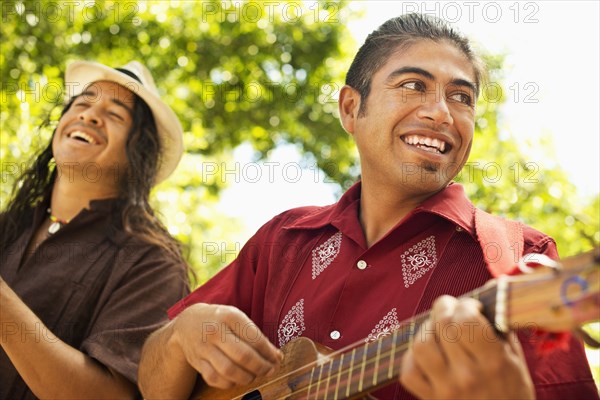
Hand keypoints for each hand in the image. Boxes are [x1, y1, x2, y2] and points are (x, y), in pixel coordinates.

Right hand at [171, 303, 282, 389]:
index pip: (254, 338)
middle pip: (243, 356)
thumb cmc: (219, 320)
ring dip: (247, 377)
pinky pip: (215, 379)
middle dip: (261, 367)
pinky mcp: (196, 362)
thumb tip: (275, 355)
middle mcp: (215, 331)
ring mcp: (204, 348)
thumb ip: (255, 335)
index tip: (277, 358)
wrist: (188, 323)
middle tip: (270, 370)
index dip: (269, 352)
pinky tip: (238, 379)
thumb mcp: (236, 318)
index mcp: (229, 316)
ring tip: (255, 375)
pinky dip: (230, 383)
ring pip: (229, 370)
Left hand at [399, 296, 533, 398]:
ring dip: (427, 330)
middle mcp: (467, 376)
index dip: (465, 305)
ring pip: (420, 345)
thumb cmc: (512, 392)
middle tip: (451, 308)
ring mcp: (445, 389)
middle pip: (442, 326)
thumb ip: (499, 326)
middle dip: (444, 307)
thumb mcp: (515, 359)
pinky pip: (408, 371)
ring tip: (438, 330)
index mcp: (493, 363)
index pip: (466, 321)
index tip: (470, 306)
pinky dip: (412, 357)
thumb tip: (487, 290)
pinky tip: (428, 354)